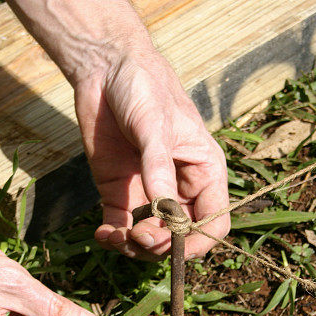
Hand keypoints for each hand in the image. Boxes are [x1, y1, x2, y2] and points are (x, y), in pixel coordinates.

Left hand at [74, 48, 230, 259]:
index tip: (176, 248)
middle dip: (161, 245)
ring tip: (117, 237)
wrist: (105, 68)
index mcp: (204, 172)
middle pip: (180, 237)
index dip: (199, 242)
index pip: (213, 222)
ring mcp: (148, 192)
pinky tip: (102, 234)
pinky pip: (119, 225)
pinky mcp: (118, 191)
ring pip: (149, 237)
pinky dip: (112, 237)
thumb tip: (162, 212)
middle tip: (139, 236)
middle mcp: (179, 187)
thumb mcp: (155, 126)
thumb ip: (158, 168)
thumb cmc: (144, 87)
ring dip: (135, 246)